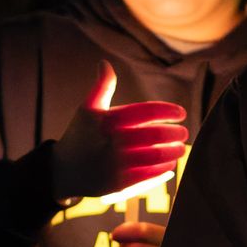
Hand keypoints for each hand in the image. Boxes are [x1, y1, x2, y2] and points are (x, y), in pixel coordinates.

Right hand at [51, 60, 186, 201]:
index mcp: (109, 120)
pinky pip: (150, 175)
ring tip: (179, 148)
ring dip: (174, 152)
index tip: (181, 113)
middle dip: (176, 133)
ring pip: (157, 156)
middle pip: (156, 135)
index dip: (168, 110)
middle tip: (184, 133)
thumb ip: (101, 86)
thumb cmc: (80, 135)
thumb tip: (105, 62)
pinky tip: (169, 164)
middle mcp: (113, 141)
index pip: (147, 111)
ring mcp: (117, 164)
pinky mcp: (119, 183)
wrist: (62, 171)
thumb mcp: (87, 109)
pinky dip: (165, 169)